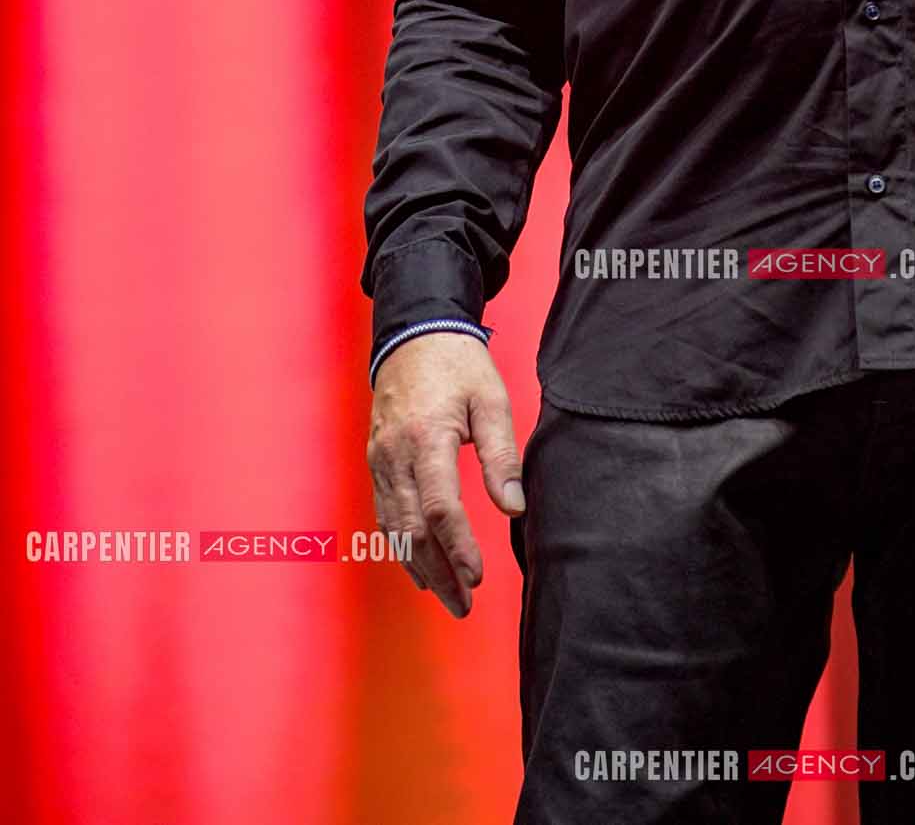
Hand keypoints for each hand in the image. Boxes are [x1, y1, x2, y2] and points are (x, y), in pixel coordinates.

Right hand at [366, 333, 525, 618]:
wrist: (413, 334)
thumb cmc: (457, 364)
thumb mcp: (490, 399)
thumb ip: (501, 454)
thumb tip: (514, 507)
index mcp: (426, 438)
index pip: (440, 507)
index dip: (458, 547)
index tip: (477, 577)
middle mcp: (395, 455)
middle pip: (412, 529)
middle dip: (439, 572)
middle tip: (465, 604)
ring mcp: (380, 460)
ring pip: (394, 528)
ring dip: (419, 567)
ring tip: (448, 596)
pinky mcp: (375, 462)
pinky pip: (385, 513)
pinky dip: (400, 546)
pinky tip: (419, 568)